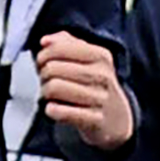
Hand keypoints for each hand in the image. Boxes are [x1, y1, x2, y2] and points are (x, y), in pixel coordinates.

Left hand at [33, 32, 137, 153]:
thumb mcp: (88, 58)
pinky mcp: (94, 119)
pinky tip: (53, 108)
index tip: (42, 62)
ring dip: (45, 92)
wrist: (116, 118)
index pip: (60, 47)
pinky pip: (61, 112)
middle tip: (46, 80)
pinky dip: (52, 110)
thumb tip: (45, 41)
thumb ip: (66, 43)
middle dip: (43, 75)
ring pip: (54, 88)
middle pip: (52, 68)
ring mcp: (100, 98)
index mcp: (101, 55)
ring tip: (50, 93)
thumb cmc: (95, 84)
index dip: (43, 55)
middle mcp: (102, 75)